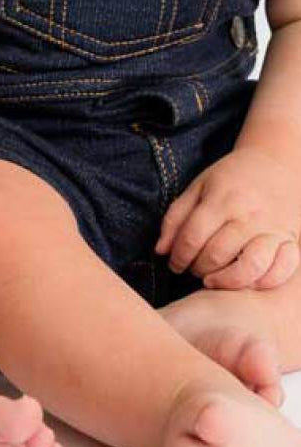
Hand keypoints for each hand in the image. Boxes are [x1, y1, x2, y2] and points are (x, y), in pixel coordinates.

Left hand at [155, 146, 300, 289]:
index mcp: (223, 199)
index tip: (174, 264)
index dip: (178, 256)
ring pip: (250, 267)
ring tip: (213, 280)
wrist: (276, 164)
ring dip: (226, 281)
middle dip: (198, 269)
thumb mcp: (199, 187)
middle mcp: (249, 216)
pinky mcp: (291, 241)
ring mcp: (273, 230)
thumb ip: (176, 217)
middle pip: (217, 254)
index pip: (193, 237)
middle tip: (193, 269)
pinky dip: (262, 283)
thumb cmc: (232, 178)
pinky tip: (245, 282)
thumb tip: (160, 251)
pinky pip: (282, 271)